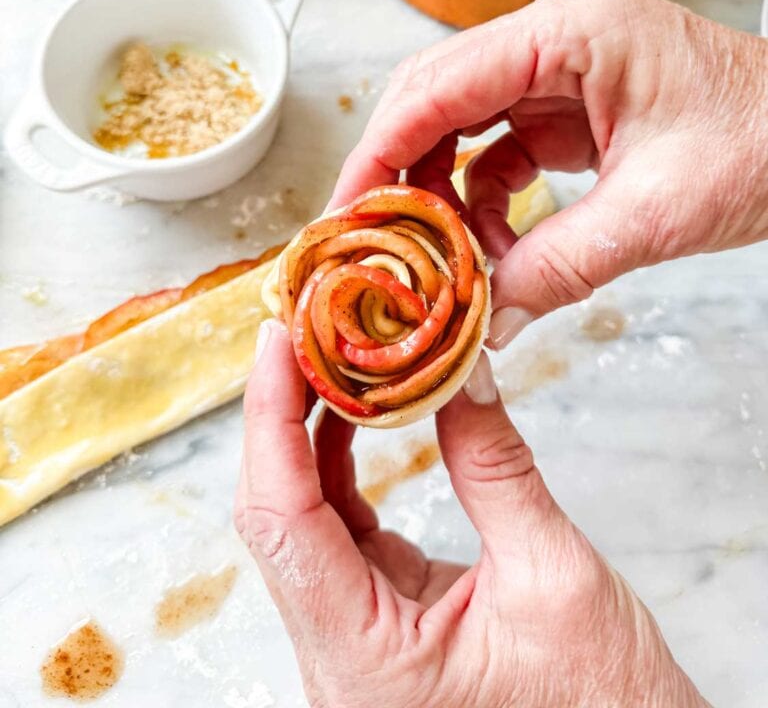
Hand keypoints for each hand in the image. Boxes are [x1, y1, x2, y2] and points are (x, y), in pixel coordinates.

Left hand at [235, 320, 708, 707]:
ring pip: (302, 518)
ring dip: (307, 432)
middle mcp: (339, 656)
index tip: (281, 341)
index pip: (282, 519)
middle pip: (276, 516)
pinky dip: (341, 465)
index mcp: (363, 660)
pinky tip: (356, 412)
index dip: (270, 421)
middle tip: (301, 329)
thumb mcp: (553, 574)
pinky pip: (339, 530)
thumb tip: (459, 369)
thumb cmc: (603, 707)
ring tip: (326, 353)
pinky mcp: (379, 618)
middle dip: (280, 415)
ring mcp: (354, 639)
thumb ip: (493, 466)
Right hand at [330, 0, 767, 347]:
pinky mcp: (566, 103)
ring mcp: (558, 67)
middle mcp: (554, 35)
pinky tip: (492, 249)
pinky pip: (497, 150)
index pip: (440, 83)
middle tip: (370, 243)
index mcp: (572, 29)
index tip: (343, 212)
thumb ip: (560, 266)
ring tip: (439, 261)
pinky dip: (483, 201)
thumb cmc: (765, 143)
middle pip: (434, 98)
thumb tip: (484, 317)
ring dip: (440, 194)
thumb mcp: (657, 213)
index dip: (378, 151)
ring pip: (458, 125)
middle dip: (397, 173)